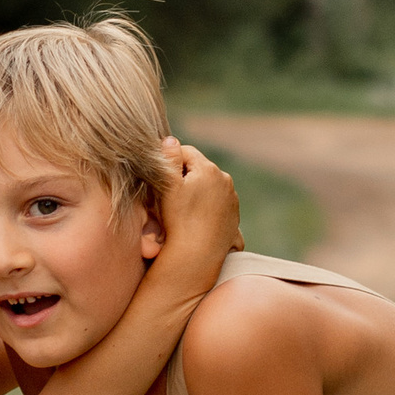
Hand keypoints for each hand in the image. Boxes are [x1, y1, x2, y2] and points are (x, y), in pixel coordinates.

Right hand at [149, 136, 241, 280]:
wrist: (198, 256)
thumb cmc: (179, 220)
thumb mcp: (167, 187)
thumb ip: (168, 159)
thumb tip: (170, 139)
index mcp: (209, 169)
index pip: (186, 152)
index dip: (170, 162)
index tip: (160, 177)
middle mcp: (225, 180)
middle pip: (200, 169)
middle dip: (185, 176)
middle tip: (169, 195)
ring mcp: (232, 199)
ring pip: (210, 187)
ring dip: (197, 192)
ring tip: (182, 210)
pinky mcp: (234, 216)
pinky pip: (218, 204)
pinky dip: (208, 207)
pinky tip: (196, 220)